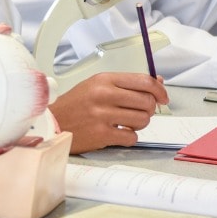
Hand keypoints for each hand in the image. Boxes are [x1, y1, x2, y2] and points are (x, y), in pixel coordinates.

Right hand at [50, 73, 168, 153]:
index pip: (143, 81)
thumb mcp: (96, 85)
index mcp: (103, 80)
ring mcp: (103, 115)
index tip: (163, 97)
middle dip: (148, 108)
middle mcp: (104, 95)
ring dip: (139, 123)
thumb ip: (125, 84)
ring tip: (126, 121)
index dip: (159, 90)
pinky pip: (132, 136)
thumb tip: (157, 83)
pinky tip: (118, 131)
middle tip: (140, 110)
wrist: (53, 123)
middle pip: (146, 101)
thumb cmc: (75, 104)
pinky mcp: (102, 134)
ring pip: (142, 120)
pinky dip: (129, 136)